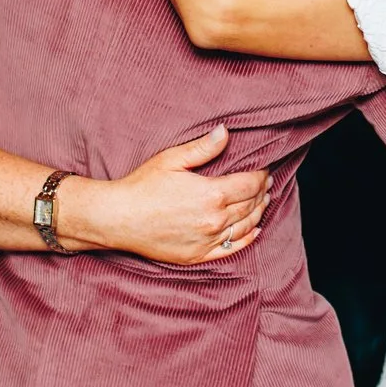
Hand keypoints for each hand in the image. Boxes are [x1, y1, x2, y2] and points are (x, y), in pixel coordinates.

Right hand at [68, 125, 271, 264]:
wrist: (118, 219)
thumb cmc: (142, 186)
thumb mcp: (172, 160)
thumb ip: (203, 148)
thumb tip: (226, 132)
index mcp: (212, 194)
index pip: (250, 184)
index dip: (261, 175)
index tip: (265, 168)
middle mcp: (214, 219)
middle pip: (251, 204)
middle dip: (262, 191)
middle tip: (267, 182)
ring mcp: (208, 240)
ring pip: (246, 226)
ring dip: (259, 212)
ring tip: (264, 200)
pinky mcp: (198, 255)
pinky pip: (232, 249)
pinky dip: (248, 238)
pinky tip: (255, 230)